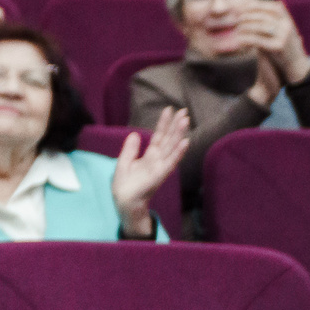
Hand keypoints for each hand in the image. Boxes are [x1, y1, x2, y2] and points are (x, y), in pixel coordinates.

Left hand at [109, 109, 188, 235]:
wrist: (124, 199)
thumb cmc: (125, 183)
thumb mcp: (124, 161)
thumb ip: (130, 149)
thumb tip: (135, 134)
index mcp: (150, 155)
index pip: (159, 135)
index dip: (164, 123)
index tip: (169, 110)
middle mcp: (158, 158)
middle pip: (169, 138)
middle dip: (176, 125)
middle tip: (184, 111)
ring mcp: (161, 166)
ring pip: (172, 147)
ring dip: (179, 134)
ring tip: (185, 121)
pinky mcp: (161, 174)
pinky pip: (171, 161)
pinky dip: (178, 152)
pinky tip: (185, 142)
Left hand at [233, 3, 309, 91]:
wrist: (295, 66)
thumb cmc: (281, 47)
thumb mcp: (278, 32)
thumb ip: (268, 23)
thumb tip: (249, 11)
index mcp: (288, 21)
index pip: (275, 7)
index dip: (259, 5)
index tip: (244, 7)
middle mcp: (288, 27)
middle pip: (265, 16)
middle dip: (249, 16)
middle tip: (237, 19)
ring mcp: (284, 37)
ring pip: (260, 27)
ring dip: (245, 26)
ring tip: (237, 29)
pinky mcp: (278, 47)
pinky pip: (257, 40)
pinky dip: (245, 38)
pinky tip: (239, 40)